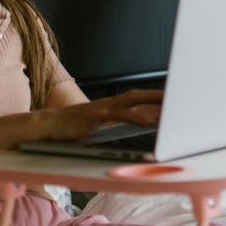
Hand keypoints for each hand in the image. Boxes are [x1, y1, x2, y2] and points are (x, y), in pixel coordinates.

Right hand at [38, 89, 163, 140]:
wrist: (48, 125)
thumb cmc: (73, 127)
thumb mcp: (97, 126)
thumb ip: (113, 126)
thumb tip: (132, 130)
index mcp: (111, 106)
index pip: (136, 98)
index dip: (154, 97)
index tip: (171, 98)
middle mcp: (108, 103)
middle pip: (138, 95)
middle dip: (158, 95)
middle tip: (178, 96)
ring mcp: (102, 108)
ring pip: (131, 101)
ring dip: (151, 103)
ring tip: (168, 108)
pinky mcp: (95, 116)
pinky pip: (118, 115)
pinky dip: (134, 117)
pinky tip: (147, 121)